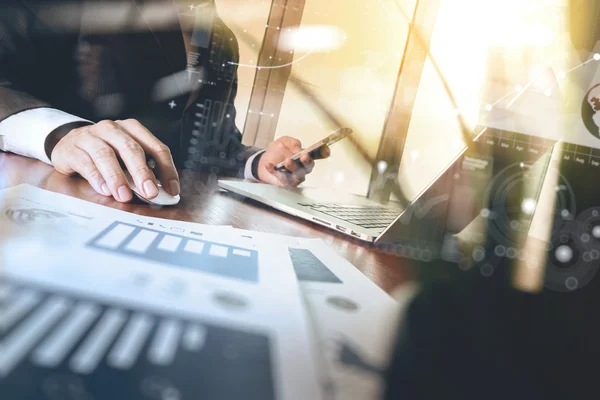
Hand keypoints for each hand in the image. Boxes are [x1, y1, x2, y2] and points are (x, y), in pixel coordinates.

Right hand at [50, 119, 179, 202]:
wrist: (66, 145)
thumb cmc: (103, 153)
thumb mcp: (124, 158)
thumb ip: (141, 171)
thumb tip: (159, 192)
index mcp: (132, 129)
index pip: (156, 147)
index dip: (167, 169)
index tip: (172, 190)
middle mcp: (112, 129)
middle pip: (131, 148)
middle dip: (142, 172)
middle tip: (150, 193)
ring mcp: (90, 137)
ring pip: (106, 155)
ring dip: (117, 177)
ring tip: (124, 196)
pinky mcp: (71, 149)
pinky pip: (85, 162)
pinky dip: (96, 177)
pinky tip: (104, 190)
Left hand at [256, 136, 329, 186]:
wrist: (263, 161)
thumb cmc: (276, 152)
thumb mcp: (283, 142)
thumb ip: (292, 142)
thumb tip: (298, 148)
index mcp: (304, 157)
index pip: (316, 156)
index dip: (323, 153)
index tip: (325, 150)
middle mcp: (302, 169)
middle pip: (307, 167)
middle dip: (306, 162)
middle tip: (303, 156)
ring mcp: (294, 178)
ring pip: (297, 175)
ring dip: (292, 168)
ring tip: (287, 161)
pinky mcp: (284, 184)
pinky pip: (282, 179)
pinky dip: (275, 172)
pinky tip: (270, 165)